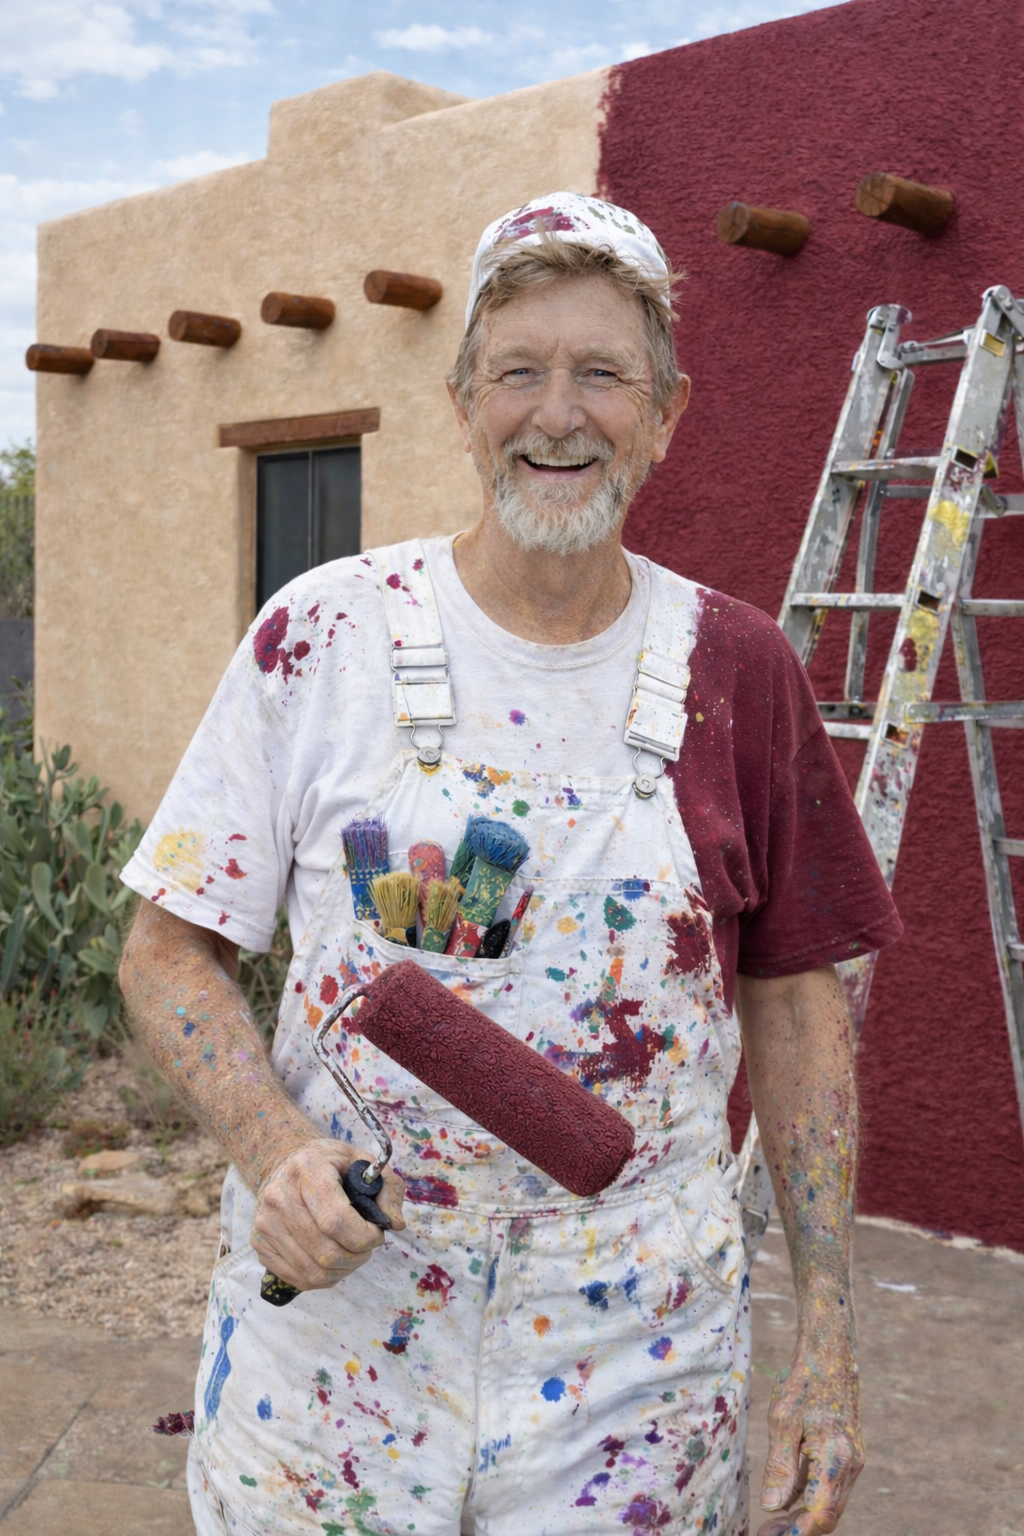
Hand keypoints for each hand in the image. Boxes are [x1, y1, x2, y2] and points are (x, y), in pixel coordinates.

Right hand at [251, 1140, 405, 1291]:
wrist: (287, 1163)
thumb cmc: (330, 1164)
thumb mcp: (364, 1162)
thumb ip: (387, 1189)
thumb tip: (394, 1224)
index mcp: (307, 1169)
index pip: (335, 1219)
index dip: (363, 1236)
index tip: (377, 1233)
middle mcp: (279, 1196)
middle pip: (326, 1252)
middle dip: (358, 1256)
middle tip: (367, 1245)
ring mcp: (266, 1223)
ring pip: (313, 1272)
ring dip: (343, 1270)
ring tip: (352, 1253)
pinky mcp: (260, 1245)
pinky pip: (298, 1279)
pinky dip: (324, 1279)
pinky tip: (333, 1262)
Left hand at [758, 1332, 864, 1534]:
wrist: (830, 1354)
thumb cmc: (803, 1382)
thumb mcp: (782, 1421)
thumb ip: (780, 1467)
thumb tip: (771, 1506)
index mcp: (835, 1457)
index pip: (819, 1513)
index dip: (797, 1532)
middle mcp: (851, 1464)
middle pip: (828, 1515)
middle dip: (798, 1529)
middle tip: (766, 1532)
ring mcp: (853, 1460)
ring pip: (831, 1504)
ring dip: (804, 1517)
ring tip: (772, 1523)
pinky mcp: (849, 1455)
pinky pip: (830, 1487)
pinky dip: (811, 1498)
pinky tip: (786, 1498)